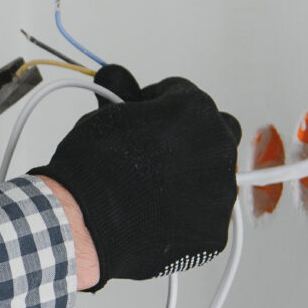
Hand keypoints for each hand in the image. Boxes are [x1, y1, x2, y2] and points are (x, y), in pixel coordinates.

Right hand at [29, 65, 240, 291]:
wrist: (86, 223)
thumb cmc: (94, 168)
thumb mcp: (103, 116)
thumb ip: (121, 94)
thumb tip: (117, 78)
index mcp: (196, 110)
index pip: (182, 94)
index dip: (157, 104)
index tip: (144, 118)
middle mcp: (218, 147)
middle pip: (212, 131)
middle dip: (188, 137)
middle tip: (157, 154)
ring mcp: (221, 191)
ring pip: (215, 176)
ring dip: (193, 176)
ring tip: (157, 190)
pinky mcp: (216, 229)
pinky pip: (208, 215)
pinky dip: (190, 214)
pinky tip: (162, 216)